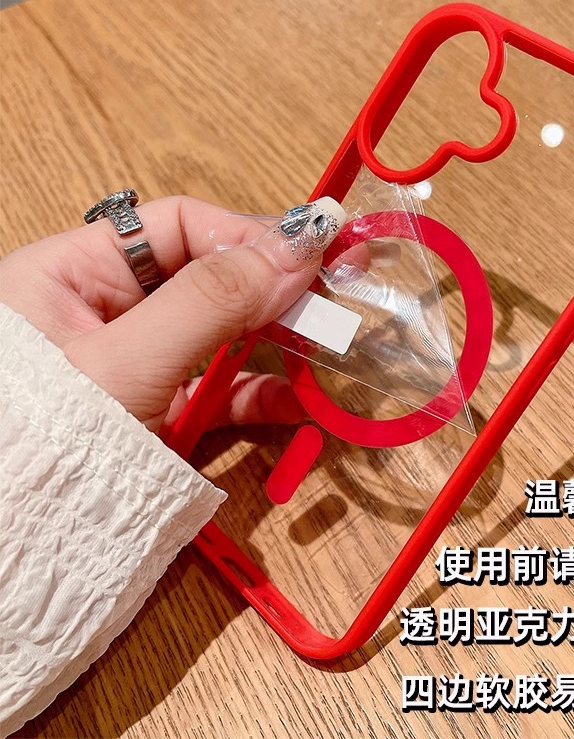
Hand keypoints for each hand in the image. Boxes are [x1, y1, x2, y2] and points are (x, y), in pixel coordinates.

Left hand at [0, 195, 344, 431]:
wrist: (26, 549)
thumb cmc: (45, 445)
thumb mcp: (125, 364)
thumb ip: (209, 301)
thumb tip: (296, 249)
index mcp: (74, 273)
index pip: (175, 228)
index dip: (245, 235)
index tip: (309, 254)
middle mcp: (108, 311)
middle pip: (208, 277)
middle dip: (273, 285)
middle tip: (338, 286)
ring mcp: (139, 364)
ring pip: (222, 333)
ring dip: (278, 338)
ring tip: (328, 339)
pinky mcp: (159, 413)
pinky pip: (219, 391)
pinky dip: (261, 393)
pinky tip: (297, 400)